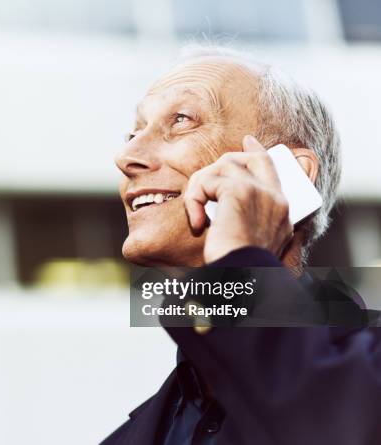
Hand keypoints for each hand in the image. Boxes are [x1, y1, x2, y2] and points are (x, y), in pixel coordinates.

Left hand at [184, 135, 293, 263]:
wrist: (243, 274)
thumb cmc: (242, 264)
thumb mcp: (252, 240)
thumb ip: (248, 219)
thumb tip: (222, 205)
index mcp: (281, 209)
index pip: (273, 169)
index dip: (258, 152)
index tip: (249, 141)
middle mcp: (274, 197)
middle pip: (250, 157)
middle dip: (224, 163)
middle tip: (203, 179)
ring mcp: (259, 191)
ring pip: (223, 165)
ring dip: (201, 187)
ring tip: (197, 214)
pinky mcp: (239, 191)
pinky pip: (207, 182)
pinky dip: (194, 200)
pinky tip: (197, 223)